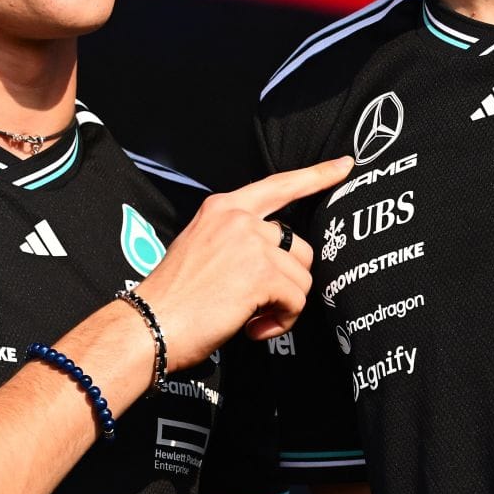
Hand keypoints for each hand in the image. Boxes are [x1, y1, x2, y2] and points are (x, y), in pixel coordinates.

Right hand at [134, 156, 350, 369]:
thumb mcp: (200, 248)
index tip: (344, 165)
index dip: (316, 175)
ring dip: (284, 306)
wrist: (148, 325)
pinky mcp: (261, 273)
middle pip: (299, 246)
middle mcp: (239, 218)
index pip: (279, 185)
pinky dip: (282, 322)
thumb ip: (236, 240)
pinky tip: (254, 329)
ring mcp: (251, 243)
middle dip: (289, 281)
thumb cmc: (172, 299)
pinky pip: (297, 301)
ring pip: (302, 278)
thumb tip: (277, 259)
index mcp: (222, 207)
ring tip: (252, 319)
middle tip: (260, 305)